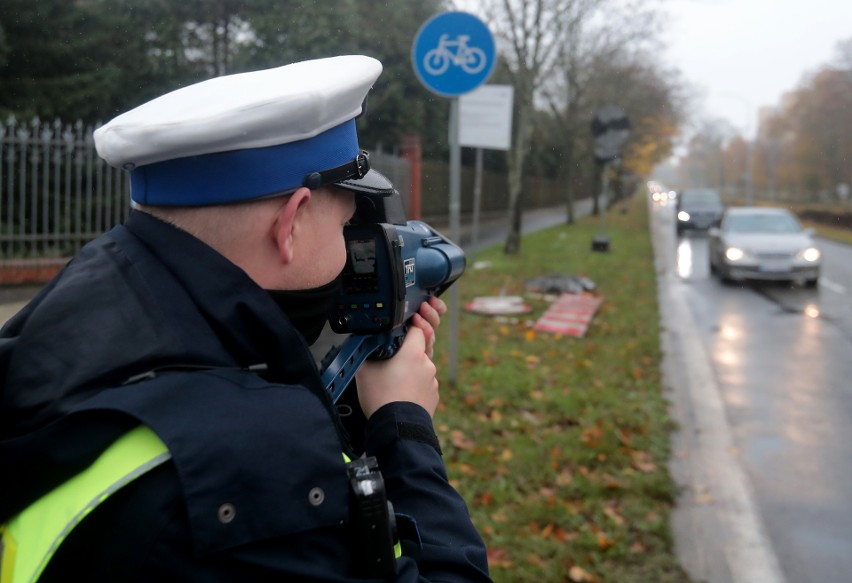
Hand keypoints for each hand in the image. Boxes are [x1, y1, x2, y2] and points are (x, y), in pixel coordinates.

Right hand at [355, 297, 446, 417]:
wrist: (397, 428)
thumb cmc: (381, 398)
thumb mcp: (365, 370)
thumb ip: (369, 352)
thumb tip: (365, 345)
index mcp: (413, 353)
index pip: (417, 328)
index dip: (410, 325)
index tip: (404, 326)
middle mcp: (427, 364)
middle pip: (420, 348)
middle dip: (407, 350)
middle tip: (392, 358)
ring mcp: (432, 381)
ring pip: (421, 367)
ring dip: (410, 369)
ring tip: (393, 381)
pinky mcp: (433, 396)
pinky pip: (424, 383)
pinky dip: (414, 385)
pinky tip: (401, 392)